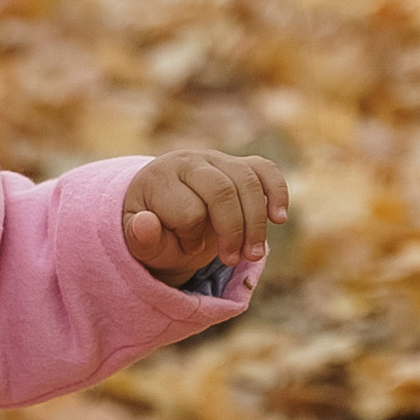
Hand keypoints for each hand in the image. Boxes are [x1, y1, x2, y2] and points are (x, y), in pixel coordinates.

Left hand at [124, 148, 288, 280]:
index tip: (184, 248)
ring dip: (256, 222)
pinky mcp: (238, 164)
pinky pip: (264, 169)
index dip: (190, 237)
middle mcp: (189, 161)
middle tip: (231, 260)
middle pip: (222, 190)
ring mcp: (216, 159)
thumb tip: (145, 223)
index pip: (187, 209)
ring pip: (247, 181)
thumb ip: (140, 237)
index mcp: (159, 179)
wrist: (162, 208)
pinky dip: (276, 192)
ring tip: (253, 255)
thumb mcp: (140, 242)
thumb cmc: (153, 230)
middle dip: (232, 231)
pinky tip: (279, 219)